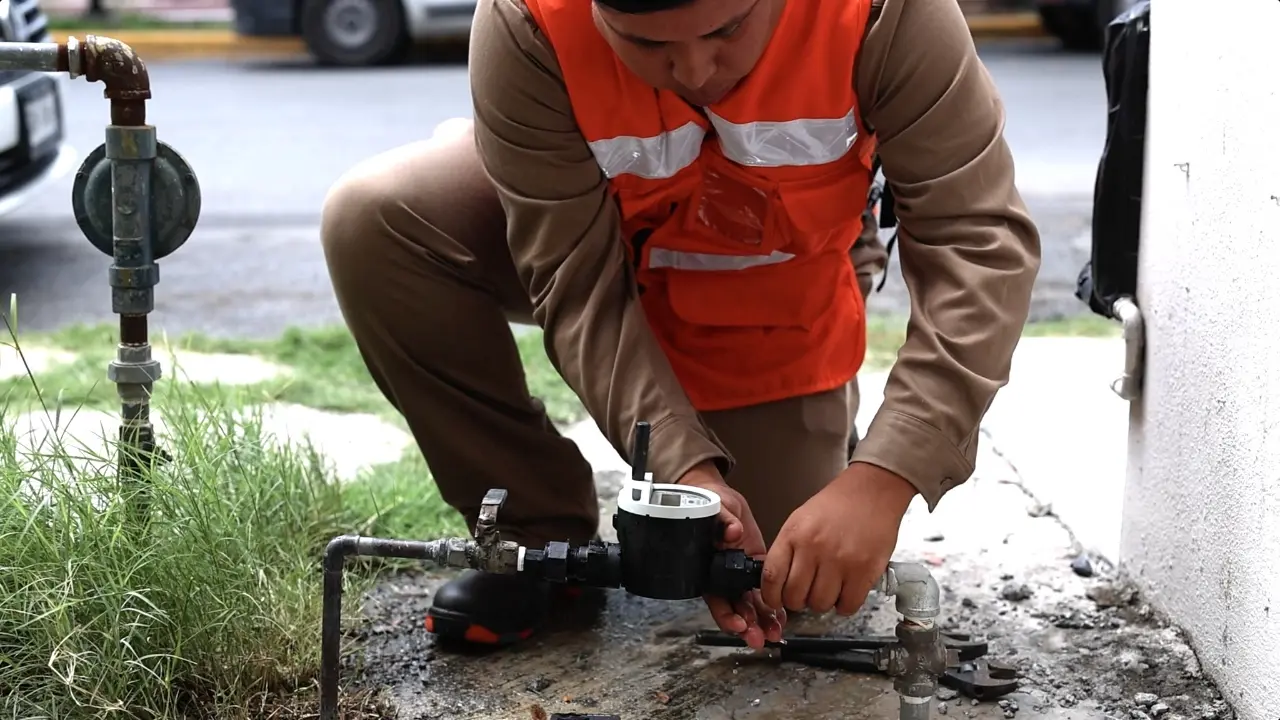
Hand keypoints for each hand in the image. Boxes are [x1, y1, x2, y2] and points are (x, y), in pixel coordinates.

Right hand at [678, 462, 785, 649]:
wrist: (721, 500)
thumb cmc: (710, 504)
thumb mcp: (713, 508)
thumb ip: (721, 521)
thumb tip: (732, 532)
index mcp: (707, 568)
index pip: (715, 599)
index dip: (726, 615)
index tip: (738, 624)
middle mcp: (723, 577)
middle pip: (734, 609)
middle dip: (747, 626)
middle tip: (760, 638)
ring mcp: (739, 575)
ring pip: (750, 605)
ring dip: (762, 621)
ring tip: (775, 634)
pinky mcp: (755, 568)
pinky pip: (764, 591)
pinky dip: (773, 604)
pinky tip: (783, 615)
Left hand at [761, 463, 916, 615]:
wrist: (872, 491)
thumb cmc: (837, 505)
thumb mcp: (800, 519)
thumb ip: (788, 549)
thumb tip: (778, 582)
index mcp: (794, 534)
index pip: (771, 576)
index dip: (771, 596)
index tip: (775, 601)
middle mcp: (814, 548)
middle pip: (795, 596)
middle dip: (798, 601)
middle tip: (806, 593)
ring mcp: (839, 561)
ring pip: (820, 604)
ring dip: (823, 602)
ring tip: (829, 588)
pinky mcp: (864, 571)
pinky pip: (848, 605)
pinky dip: (845, 604)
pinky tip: (846, 591)